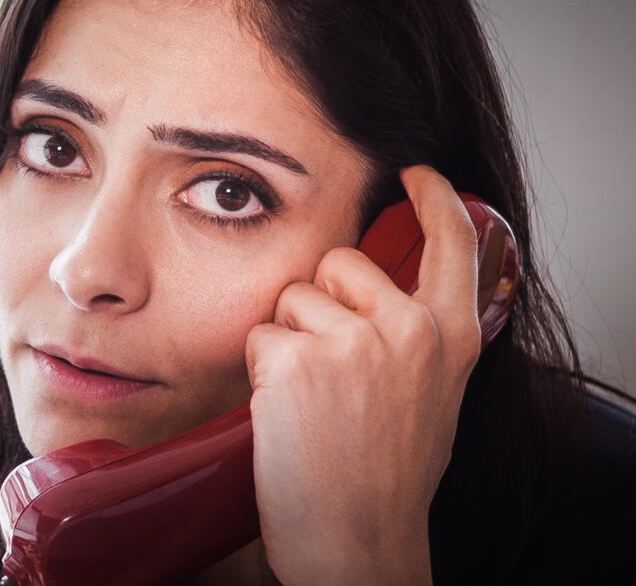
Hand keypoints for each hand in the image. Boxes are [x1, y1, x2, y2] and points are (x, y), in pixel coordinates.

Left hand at [245, 165, 480, 584]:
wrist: (357, 539)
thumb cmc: (386, 476)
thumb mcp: (432, 397)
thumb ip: (419, 339)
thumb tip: (393, 295)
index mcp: (451, 337)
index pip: (453, 242)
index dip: (435, 199)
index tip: (417, 174)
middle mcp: (409, 328)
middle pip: (340, 262)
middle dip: (321, 300)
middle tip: (329, 369)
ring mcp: (354, 340)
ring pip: (291, 298)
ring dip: (288, 340)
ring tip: (310, 400)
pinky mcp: (299, 359)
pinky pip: (260, 334)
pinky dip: (262, 370)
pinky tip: (285, 413)